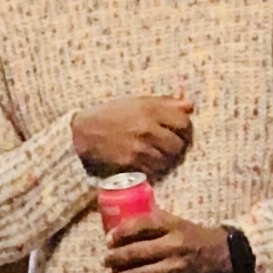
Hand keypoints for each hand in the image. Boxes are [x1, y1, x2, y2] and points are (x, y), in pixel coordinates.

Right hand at [72, 94, 192, 178]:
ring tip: (157, 154)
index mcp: (150, 109)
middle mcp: (147, 128)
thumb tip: (190, 105)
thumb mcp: (137, 102)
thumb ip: (165, 103)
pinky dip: (153, 168)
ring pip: (167, 160)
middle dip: (177, 147)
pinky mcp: (131, 163)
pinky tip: (146, 162)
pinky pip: (153, 170)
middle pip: (178, 145)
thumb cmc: (111, 114)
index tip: (180, 132)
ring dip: (165, 159)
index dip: (185, 130)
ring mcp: (139, 147)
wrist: (83, 132)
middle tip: (170, 147)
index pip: (183, 123)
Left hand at [103, 212, 230, 272]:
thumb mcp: (176, 222)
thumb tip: (120, 221)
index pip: (140, 225)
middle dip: (115, 258)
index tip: (108, 239)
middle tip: (105, 261)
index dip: (120, 232)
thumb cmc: (194, 237)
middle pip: (136, 252)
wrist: (222, 255)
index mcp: (172, 226)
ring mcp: (175, 268)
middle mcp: (173, 245)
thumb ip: (153, 220)